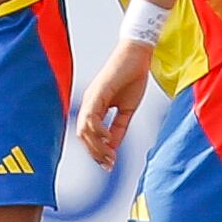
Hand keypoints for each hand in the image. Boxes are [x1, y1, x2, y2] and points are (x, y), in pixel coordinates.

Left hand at [77, 41, 153, 168]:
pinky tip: (108, 138)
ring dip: (96, 146)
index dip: (97, 152)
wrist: (138, 56)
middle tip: (109, 164)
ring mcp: (91, 98)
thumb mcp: (126, 110)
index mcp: (94, 107)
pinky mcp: (97, 92)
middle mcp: (89, 103)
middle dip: (95, 153)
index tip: (110, 164)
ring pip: (84, 129)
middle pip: (83, 135)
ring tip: (110, 155)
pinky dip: (98, 130)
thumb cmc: (132, 78)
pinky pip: (91, 116)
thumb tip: (113, 148)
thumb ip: (118, 128)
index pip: (89, 135)